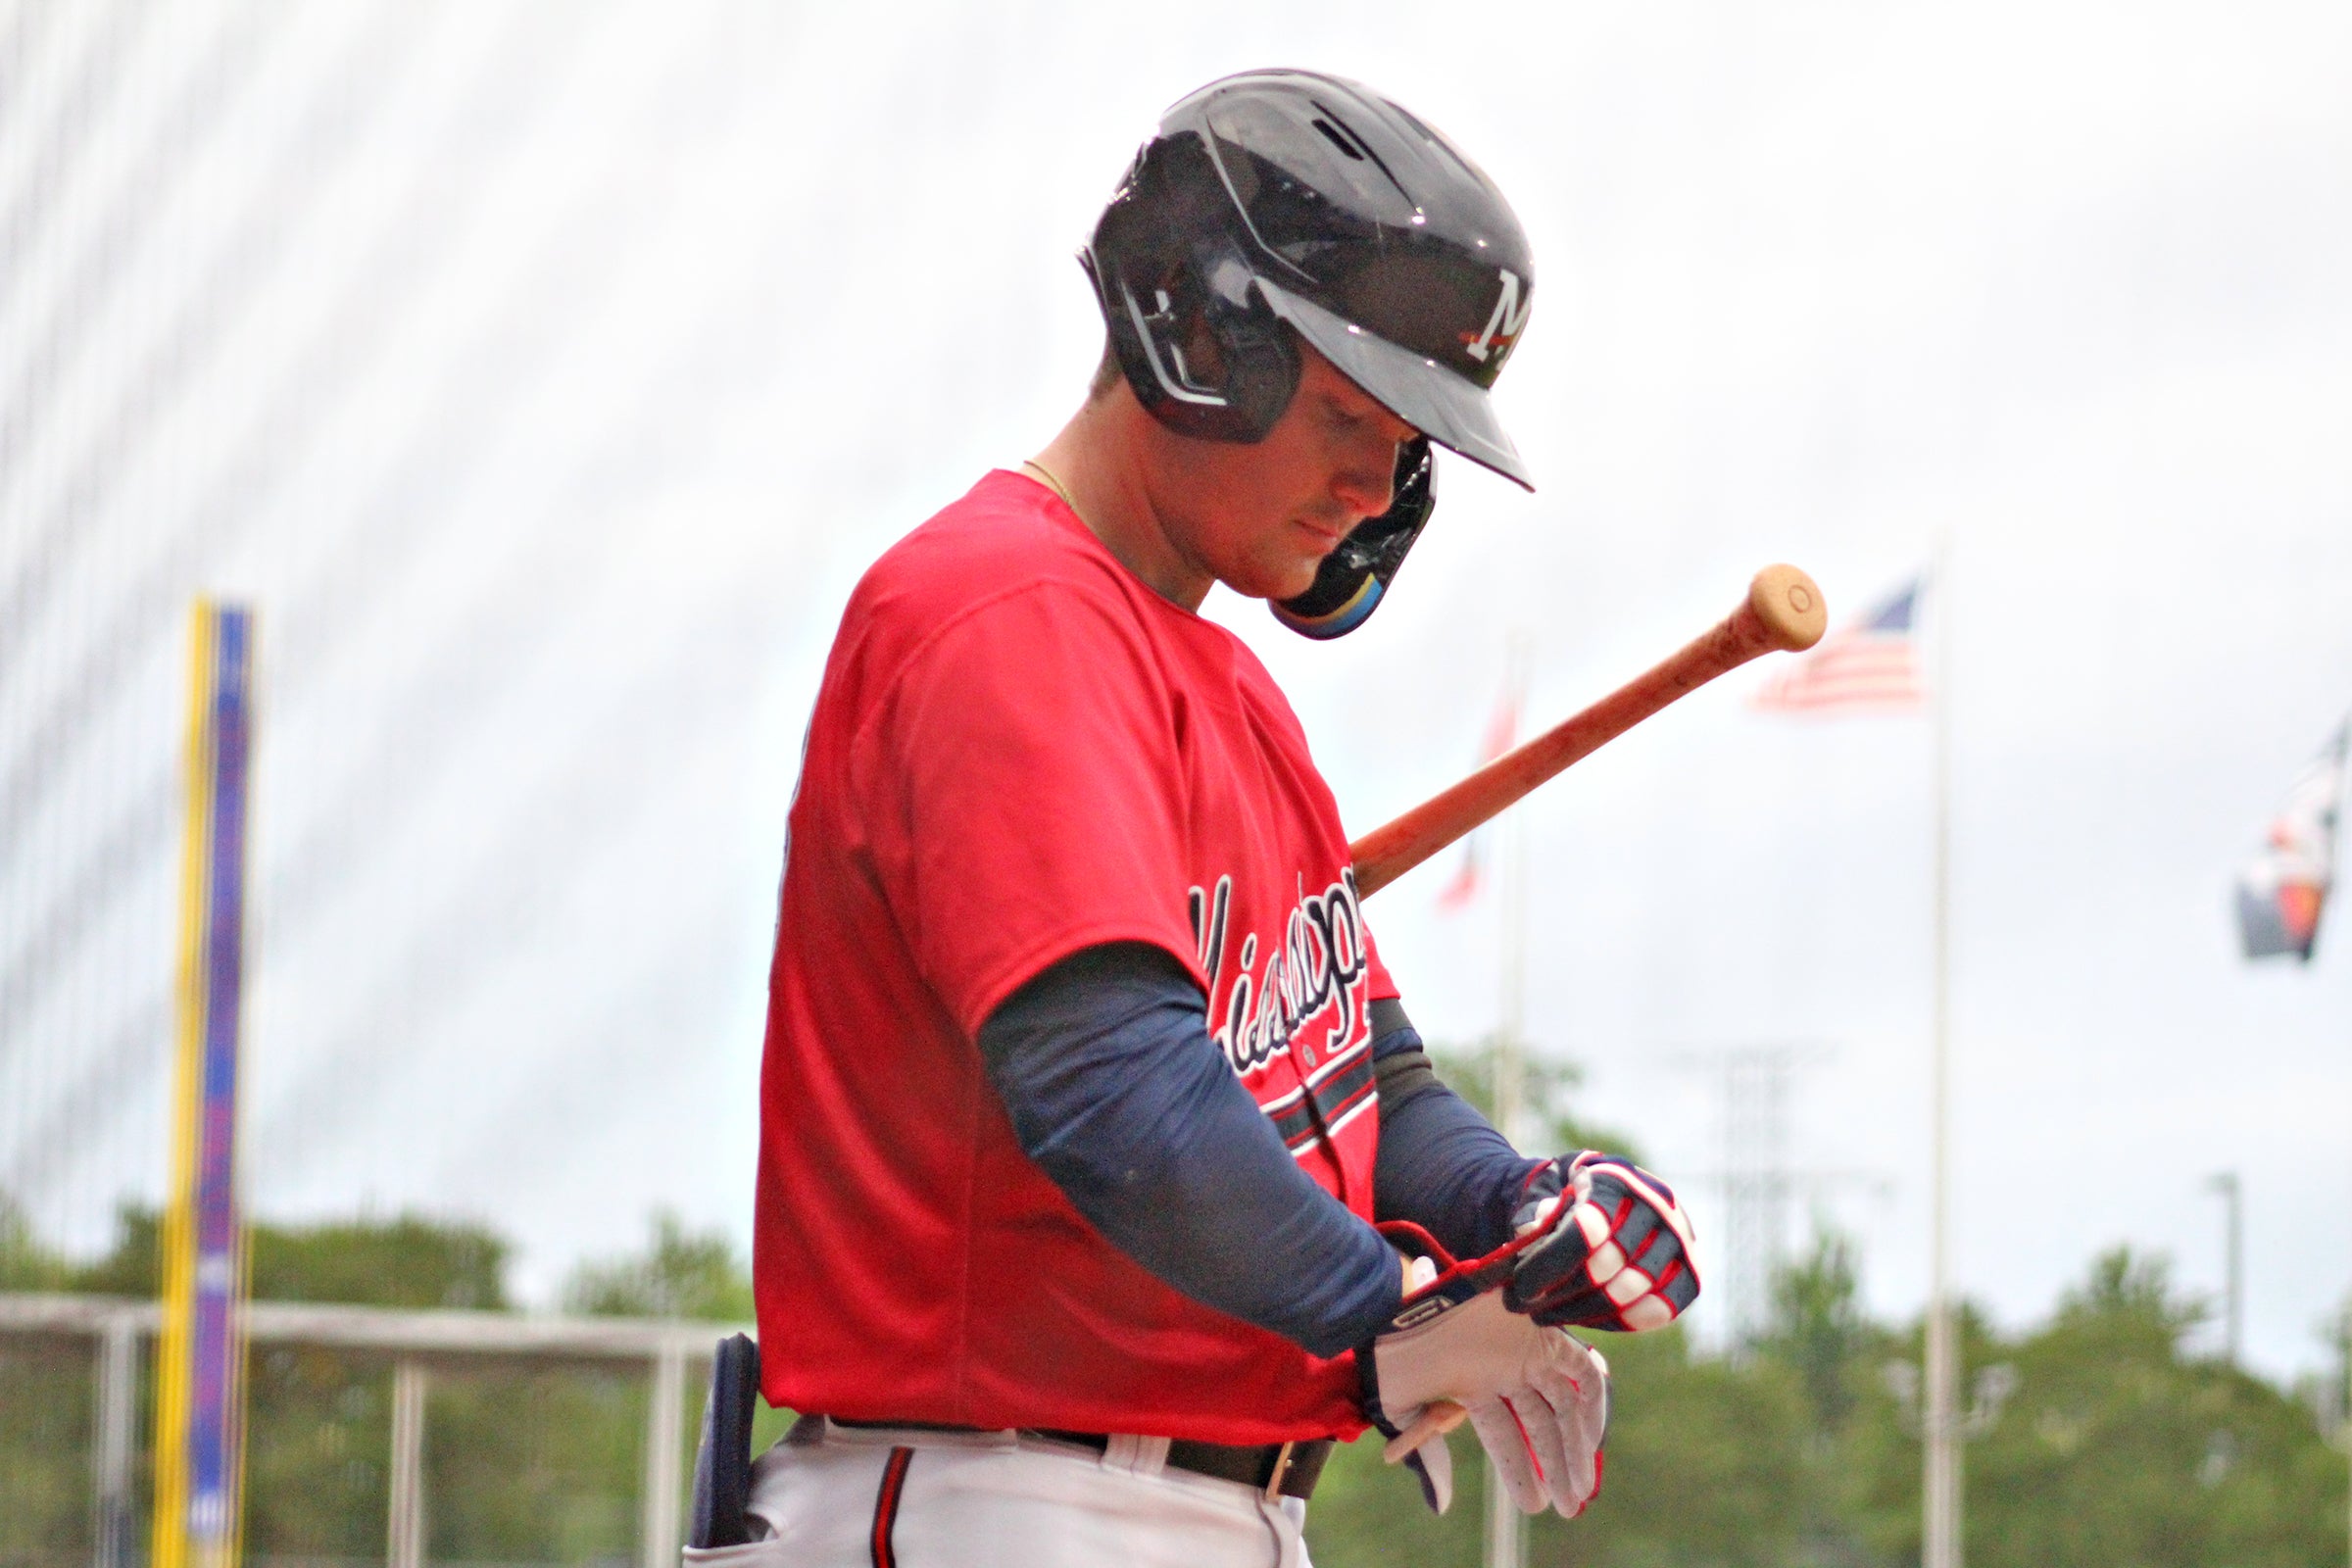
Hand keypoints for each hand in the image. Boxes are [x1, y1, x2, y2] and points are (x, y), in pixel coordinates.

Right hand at [1360, 1261, 1610, 1516]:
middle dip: (1557, 1468)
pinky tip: (1593, 1437)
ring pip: (1562, 1407)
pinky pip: (1579, 1369)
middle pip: (1540, 1428)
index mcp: (1472, 1388)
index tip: (1537, 1505)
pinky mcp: (1542, 1333)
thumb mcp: (1401, 1409)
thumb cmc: (1394, 1351)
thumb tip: (1441, 1503)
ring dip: (1577, 1448)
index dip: (1520, 1473)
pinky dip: (1592, 1399)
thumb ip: (1424, 1451)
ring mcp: (1525, 1352)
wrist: (1401, 1300)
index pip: (1503, 1439)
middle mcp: (1504, 1371)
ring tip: (1581, 1489)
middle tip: (1570, 1507)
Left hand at [1506, 1152, 1699, 1332]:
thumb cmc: (1569, 1196)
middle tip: (1523, 1306)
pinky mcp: (1690, 1274)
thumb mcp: (1545, 1190)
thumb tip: (1534, 1230)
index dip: (1548, 1265)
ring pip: (1628, 1293)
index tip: (1520, 1287)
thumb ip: (1535, 1210)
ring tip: (1544, 1314)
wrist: (1610, 1198)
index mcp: (1616, 1178)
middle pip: (1605, 1268)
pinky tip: (1583, 1319)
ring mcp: (1679, 1240)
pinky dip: (1617, 1321)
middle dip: (1557, 1294)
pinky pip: (1656, 1311)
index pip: (1586, 1232)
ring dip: (1580, 1313)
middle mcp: (1656, 1205)